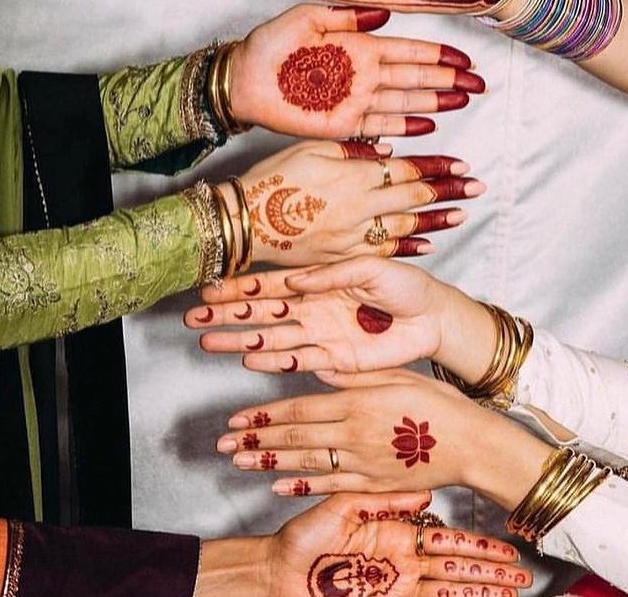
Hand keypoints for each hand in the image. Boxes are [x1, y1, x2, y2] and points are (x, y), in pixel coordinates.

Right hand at [187, 257, 495, 381]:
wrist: (433, 318)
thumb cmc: (406, 285)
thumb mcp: (371, 266)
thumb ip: (332, 274)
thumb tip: (293, 281)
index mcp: (319, 281)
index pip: (270, 283)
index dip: (238, 287)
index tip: (208, 290)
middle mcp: (312, 308)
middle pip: (260, 312)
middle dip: (227, 316)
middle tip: (194, 321)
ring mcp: (320, 334)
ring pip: (271, 338)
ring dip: (240, 340)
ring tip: (208, 342)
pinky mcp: (334, 360)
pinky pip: (296, 361)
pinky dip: (272, 362)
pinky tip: (249, 360)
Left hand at [215, 368, 545, 503]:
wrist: (471, 443)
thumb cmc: (439, 404)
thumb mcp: (397, 375)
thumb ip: (355, 373)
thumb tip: (320, 363)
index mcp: (356, 402)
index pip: (298, 410)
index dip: (264, 415)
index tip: (238, 417)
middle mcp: (353, 433)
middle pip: (294, 438)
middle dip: (255, 440)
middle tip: (223, 443)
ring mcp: (361, 462)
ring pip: (304, 463)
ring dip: (268, 463)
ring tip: (238, 462)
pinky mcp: (372, 484)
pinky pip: (330, 485)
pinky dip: (302, 485)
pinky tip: (279, 486)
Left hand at [229, 5, 484, 139]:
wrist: (242, 80)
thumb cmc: (269, 46)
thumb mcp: (307, 19)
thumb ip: (346, 15)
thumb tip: (385, 14)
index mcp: (359, 46)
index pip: (408, 51)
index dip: (438, 55)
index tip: (465, 58)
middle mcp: (364, 75)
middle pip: (416, 78)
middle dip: (449, 80)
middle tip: (479, 84)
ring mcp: (356, 101)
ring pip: (406, 103)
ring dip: (436, 102)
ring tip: (464, 100)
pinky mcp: (343, 125)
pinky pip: (380, 128)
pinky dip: (404, 128)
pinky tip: (429, 125)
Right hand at [233, 140, 483, 264]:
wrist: (244, 222)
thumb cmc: (271, 179)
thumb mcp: (310, 148)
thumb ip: (352, 149)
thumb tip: (388, 151)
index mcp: (354, 176)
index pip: (408, 170)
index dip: (438, 167)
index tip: (462, 165)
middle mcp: (361, 207)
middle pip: (415, 197)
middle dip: (449, 190)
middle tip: (477, 186)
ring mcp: (354, 236)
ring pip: (406, 226)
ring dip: (437, 218)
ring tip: (463, 213)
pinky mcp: (342, 256)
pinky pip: (384, 252)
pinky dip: (409, 247)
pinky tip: (429, 244)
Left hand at [264, 491, 530, 596]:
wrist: (273, 575)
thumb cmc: (299, 540)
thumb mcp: (340, 508)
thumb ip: (380, 500)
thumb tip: (421, 495)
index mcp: (392, 534)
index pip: (444, 539)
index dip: (476, 544)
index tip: (506, 547)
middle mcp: (399, 562)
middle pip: (455, 567)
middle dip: (489, 572)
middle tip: (523, 575)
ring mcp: (394, 586)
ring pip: (446, 589)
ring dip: (478, 592)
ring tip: (512, 593)